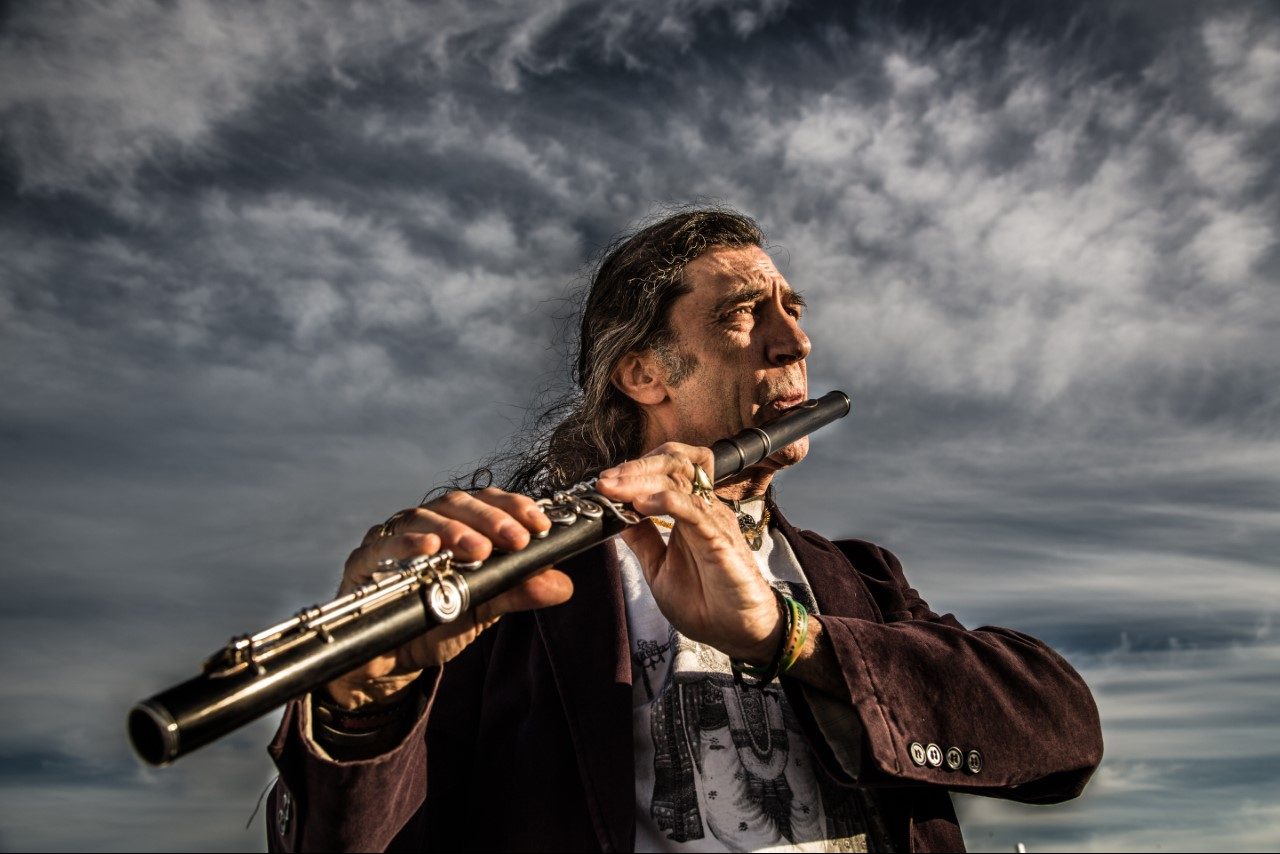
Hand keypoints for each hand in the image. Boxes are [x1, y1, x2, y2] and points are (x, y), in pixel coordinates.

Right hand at [327, 487, 572, 709]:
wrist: (388, 659)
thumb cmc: (436, 622)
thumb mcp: (484, 608)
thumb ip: (517, 591)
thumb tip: (563, 585)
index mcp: (457, 527)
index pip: (487, 502)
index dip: (514, 507)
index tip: (540, 526)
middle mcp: (425, 525)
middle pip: (456, 504)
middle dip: (490, 519)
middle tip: (516, 539)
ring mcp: (392, 539)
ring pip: (422, 518)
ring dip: (453, 531)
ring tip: (478, 550)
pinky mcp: (363, 562)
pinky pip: (382, 546)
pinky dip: (406, 544)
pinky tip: (428, 550)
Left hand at [595, 444, 782, 662]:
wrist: (735, 632)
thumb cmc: (705, 603)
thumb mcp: (658, 567)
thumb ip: (642, 539)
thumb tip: (616, 515)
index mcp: (690, 512)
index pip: (667, 468)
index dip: (635, 467)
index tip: (605, 483)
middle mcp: (703, 508)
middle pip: (674, 463)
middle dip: (635, 465)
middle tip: (605, 481)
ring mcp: (713, 519)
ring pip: (681, 478)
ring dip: (641, 478)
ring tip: (615, 488)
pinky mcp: (719, 538)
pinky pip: (693, 509)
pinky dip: (665, 500)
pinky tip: (641, 505)